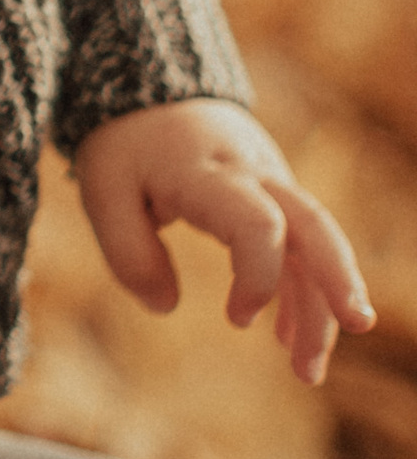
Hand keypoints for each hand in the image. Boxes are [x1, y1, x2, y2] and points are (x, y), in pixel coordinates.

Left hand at [75, 99, 372, 386]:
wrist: (147, 85)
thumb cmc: (123, 144)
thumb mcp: (103, 190)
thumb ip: (129, 252)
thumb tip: (166, 307)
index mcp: (208, 173)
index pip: (258, 222)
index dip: (260, 276)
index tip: (238, 320)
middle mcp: (253, 174)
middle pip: (312, 225)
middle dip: (337, 280)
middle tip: (356, 327)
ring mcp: (270, 182)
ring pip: (315, 241)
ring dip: (320, 305)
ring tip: (308, 373)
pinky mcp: (272, 194)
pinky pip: (298, 246)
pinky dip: (299, 291)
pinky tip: (286, 340)